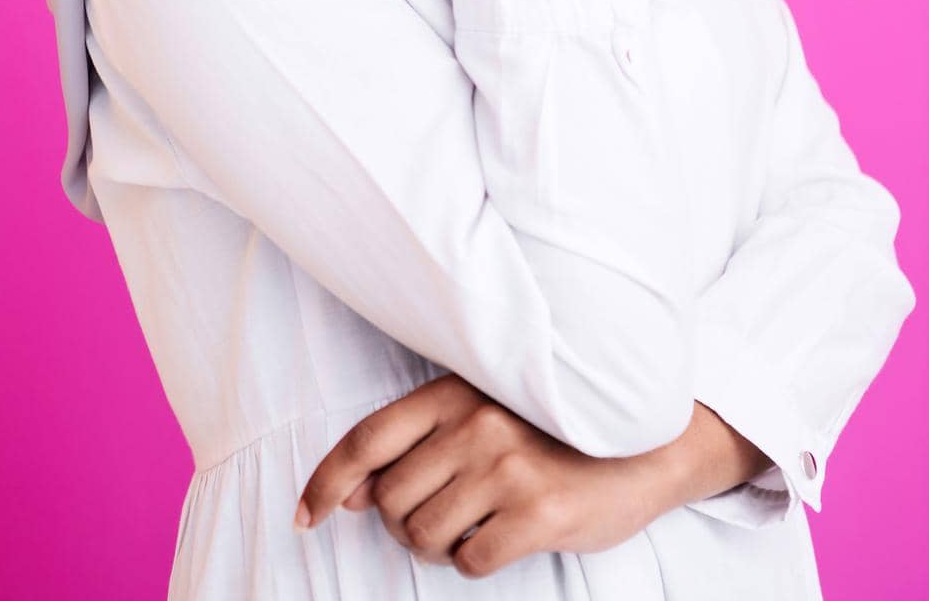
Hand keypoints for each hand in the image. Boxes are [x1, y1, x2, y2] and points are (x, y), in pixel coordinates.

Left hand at [293, 375, 674, 579]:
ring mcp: (507, 467)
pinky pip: (469, 560)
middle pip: (391, 499)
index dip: (325, 482)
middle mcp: (476, 423)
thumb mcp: (482, 416)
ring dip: (437, 545)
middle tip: (439, 518)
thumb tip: (352, 492)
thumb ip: (417, 444)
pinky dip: (475, 560)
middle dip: (402, 523)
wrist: (647, 444)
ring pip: (422, 535)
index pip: (367, 439)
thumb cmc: (554, 430)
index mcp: (456, 392)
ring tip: (474, 525)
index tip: (305, 516)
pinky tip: (503, 537)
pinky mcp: (538, 512)